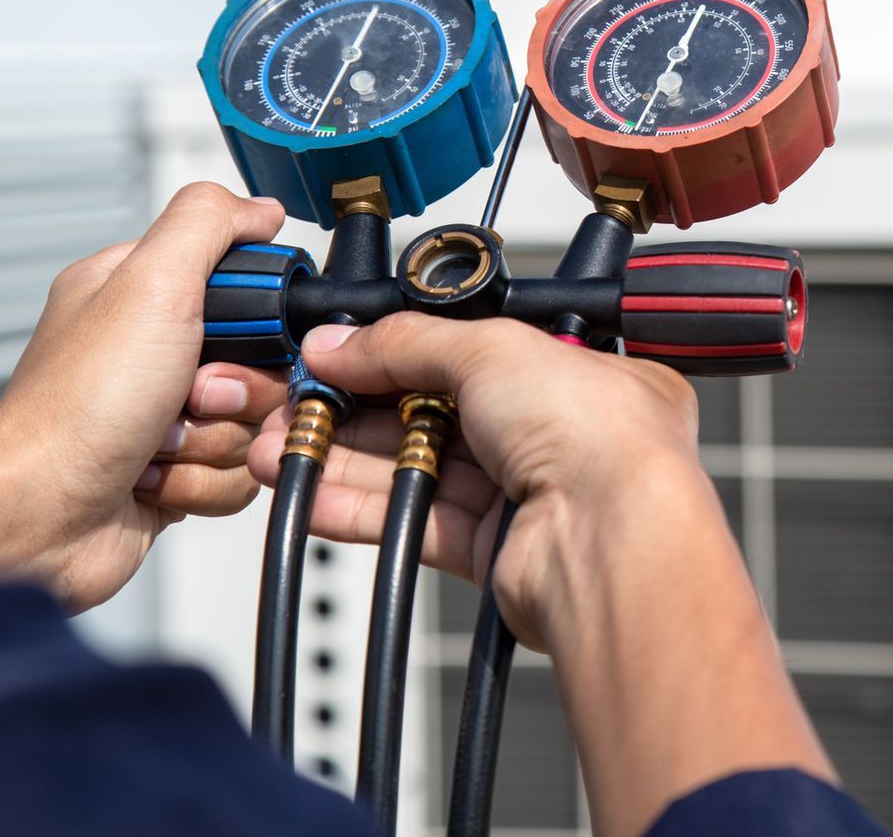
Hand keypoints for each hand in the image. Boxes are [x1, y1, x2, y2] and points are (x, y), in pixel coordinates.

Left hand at [0, 183, 296, 611]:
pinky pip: (238, 473)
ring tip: (161, 443)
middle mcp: (152, 350)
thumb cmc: (75, 410)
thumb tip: (260, 207)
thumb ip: (208, 225)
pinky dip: (204, 483)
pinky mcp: (177, 468)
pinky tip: (155, 479)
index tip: (241, 333)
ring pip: (254, 421)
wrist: (39, 518)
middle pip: (263, 361)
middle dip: (239, 390)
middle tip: (192, 394)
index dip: (259, 315)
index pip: (245, 282)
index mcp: (140, 293)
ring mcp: (165, 413)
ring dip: (217, 441)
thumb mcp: (149, 286)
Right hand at [246, 313, 704, 649]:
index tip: (336, 352)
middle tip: (295, 402)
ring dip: (346, 458)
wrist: (612, 543)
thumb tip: (342, 342)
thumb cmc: (600, 437)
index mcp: (581, 371)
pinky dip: (361, 508)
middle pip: (437, 410)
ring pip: (418, 467)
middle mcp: (560, 431)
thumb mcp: (492, 349)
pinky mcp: (496, 550)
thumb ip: (407, 343)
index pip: (473, 351)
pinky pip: (415, 521)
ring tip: (280, 448)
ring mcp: (528, 493)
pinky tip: (311, 495)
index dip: (400, 351)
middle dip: (358, 406)